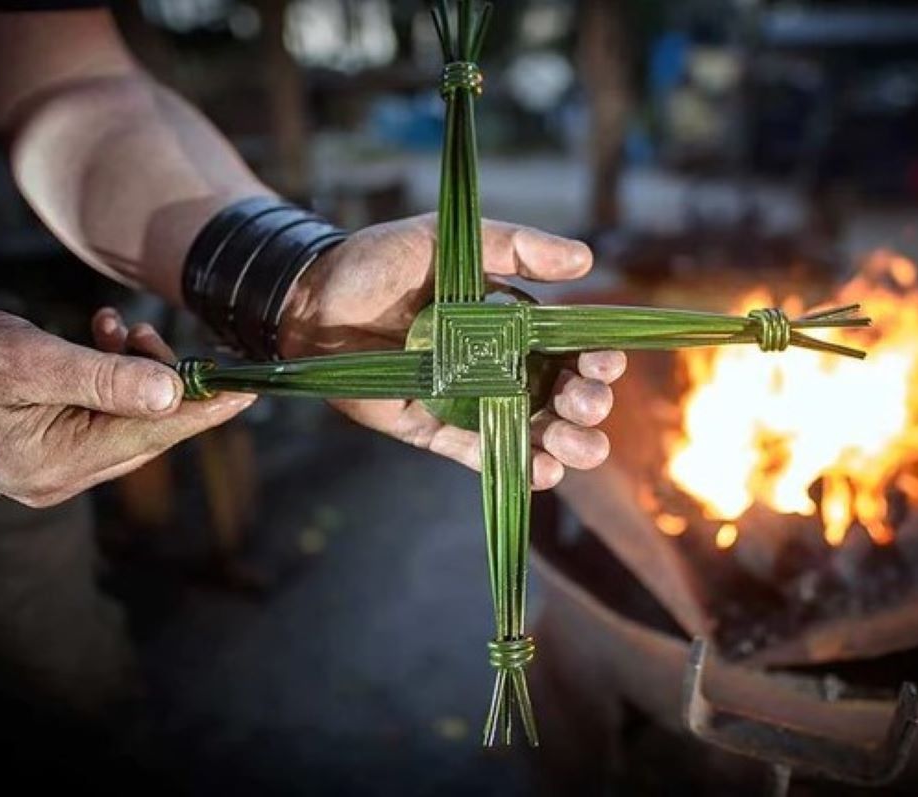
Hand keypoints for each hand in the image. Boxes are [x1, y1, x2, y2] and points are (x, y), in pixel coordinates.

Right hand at [0, 307, 253, 506]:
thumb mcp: (24, 359)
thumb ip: (100, 377)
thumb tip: (173, 393)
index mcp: (58, 465)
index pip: (156, 434)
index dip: (207, 408)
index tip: (251, 388)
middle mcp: (61, 477)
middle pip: (146, 429)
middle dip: (165, 380)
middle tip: (151, 337)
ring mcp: (52, 467)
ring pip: (125, 417)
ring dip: (133, 370)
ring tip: (116, 329)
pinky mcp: (45, 448)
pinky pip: (99, 414)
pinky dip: (107, 375)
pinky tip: (99, 336)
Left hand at [278, 214, 625, 488]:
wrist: (312, 299)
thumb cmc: (380, 262)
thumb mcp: (450, 240)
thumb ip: (513, 246)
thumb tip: (584, 258)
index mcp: (510, 322)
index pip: (569, 345)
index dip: (595, 358)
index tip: (605, 362)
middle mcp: (497, 365)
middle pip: (560, 395)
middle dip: (585, 404)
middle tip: (585, 403)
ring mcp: (468, 401)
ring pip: (530, 432)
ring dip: (562, 445)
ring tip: (574, 448)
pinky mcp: (434, 429)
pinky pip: (479, 454)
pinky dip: (513, 467)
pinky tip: (541, 472)